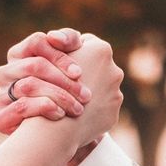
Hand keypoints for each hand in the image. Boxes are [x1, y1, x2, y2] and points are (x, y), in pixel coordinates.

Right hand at [0, 28, 89, 134]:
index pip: (37, 42)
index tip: (80, 73)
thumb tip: (56, 37)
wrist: (56, 136)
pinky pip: (20, 107)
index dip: (60, 55)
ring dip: (59, 96)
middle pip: (35, 65)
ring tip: (78, 108)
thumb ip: (70, 43)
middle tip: (86, 95)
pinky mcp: (0, 118)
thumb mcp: (71, 66)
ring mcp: (0, 95)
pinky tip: (60, 115)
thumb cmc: (65, 94)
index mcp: (19, 54)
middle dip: (64, 81)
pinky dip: (44, 109)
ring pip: (29, 85)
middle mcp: (5, 72)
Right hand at [60, 32, 124, 149]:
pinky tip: (77, 115)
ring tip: (72, 100)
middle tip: (69, 82)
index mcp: (101, 50)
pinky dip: (91, 111)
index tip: (64, 62)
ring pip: (101, 89)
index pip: (88, 44)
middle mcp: (114, 70)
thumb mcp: (53, 58)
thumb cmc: (49, 87)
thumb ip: (65, 47)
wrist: (57, 126)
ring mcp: (116, 94)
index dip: (73, 53)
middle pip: (97, 68)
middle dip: (86, 73)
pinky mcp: (113, 114)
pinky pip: (101, 109)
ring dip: (90, 93)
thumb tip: (63, 40)